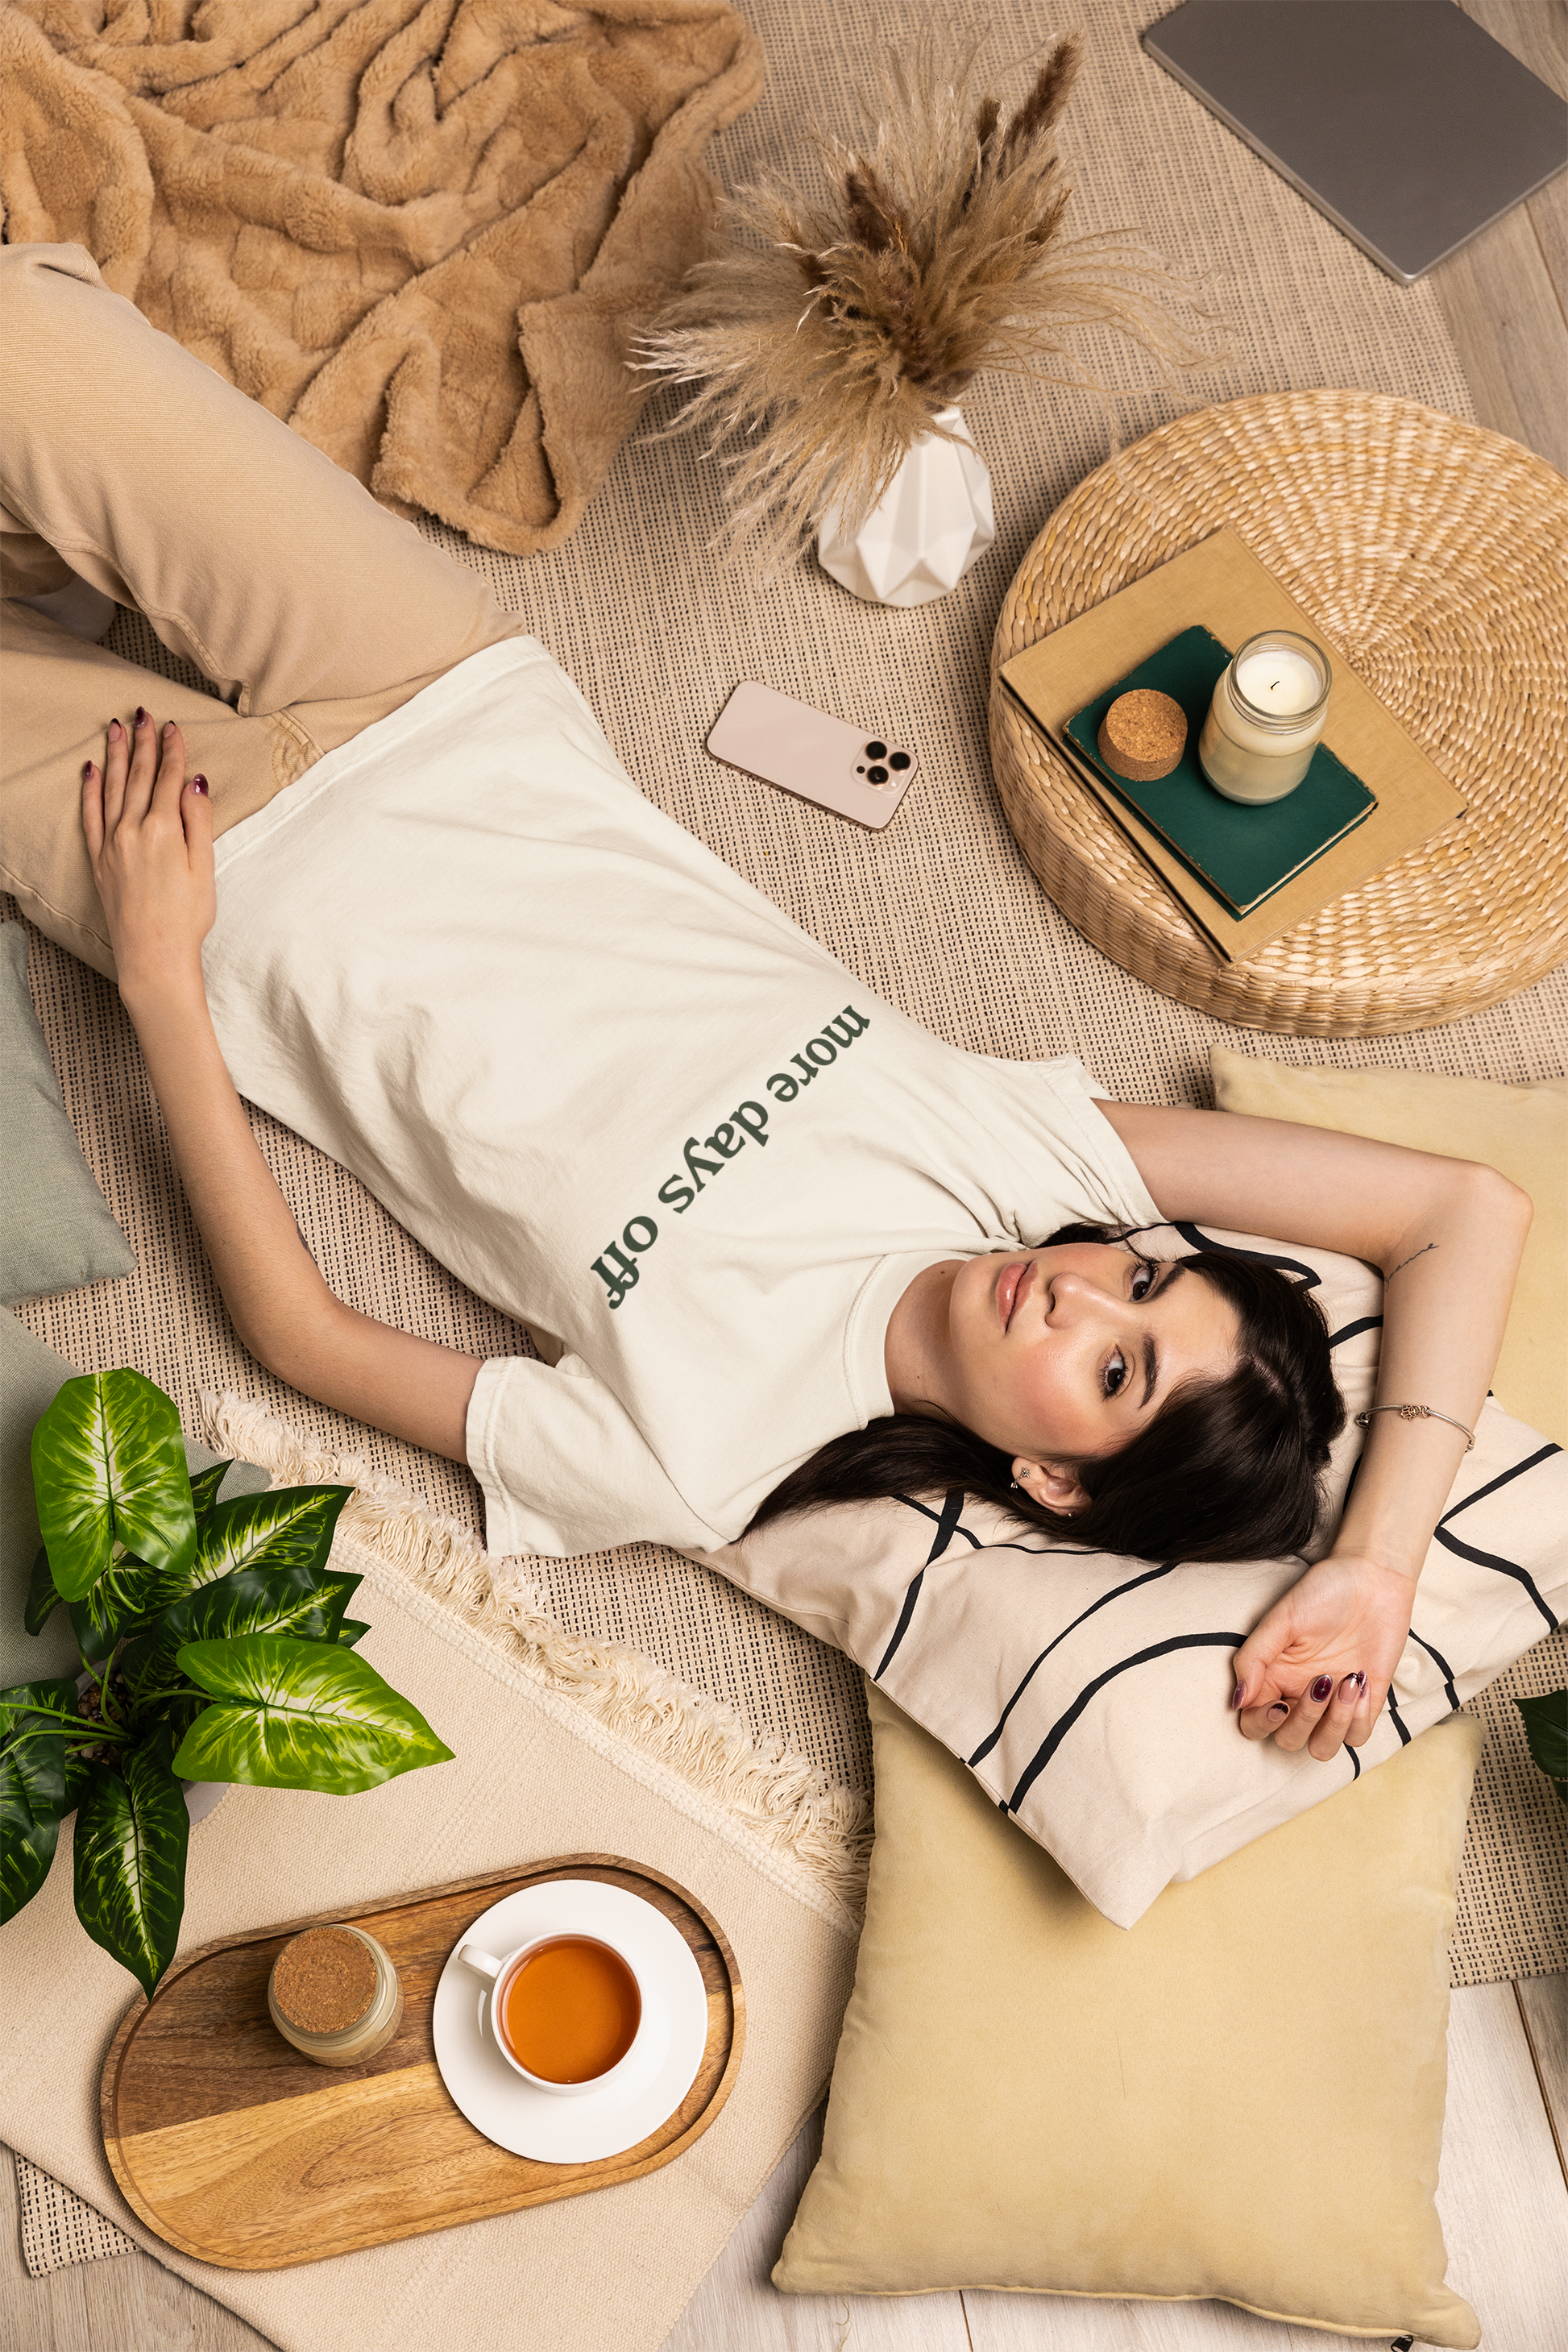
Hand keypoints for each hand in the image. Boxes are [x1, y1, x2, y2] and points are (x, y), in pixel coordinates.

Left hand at [82, 710, 213, 1003]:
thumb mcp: (205, 868)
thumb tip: (194, 782)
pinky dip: (90, 790)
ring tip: (117, 728)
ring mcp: (112, 843)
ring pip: (112, 788)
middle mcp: (132, 830)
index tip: (173, 726)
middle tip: (144, 714)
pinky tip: (91, 770)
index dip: (172, 750)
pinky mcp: (99, 858)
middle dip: (143, 742)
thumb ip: (197, 820)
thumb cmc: (187, 917)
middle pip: (138, 776)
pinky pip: (91, 815)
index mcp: (163, 829)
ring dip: (116, 755)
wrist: (153, 954)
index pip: (168, 779)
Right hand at [1230, 1549, 1415, 1759]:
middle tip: (1321, 1682)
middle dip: (1305, 1720)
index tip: (1279, 1703)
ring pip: (1323, 1748)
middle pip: (1289, 1741)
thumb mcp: (1281, 1620)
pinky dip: (1359, 1719)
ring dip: (1334, 1725)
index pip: (1254, 1723)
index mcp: (1274, 1678)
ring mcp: (1333, 1703)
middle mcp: (1300, 1695)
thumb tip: (1237, 1700)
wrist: (1373, 1579)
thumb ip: (1254, 1659)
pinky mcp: (1365, 1702)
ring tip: (1347, 1683)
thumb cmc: (1323, 1593)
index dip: (1263, 1723)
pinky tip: (1361, 1682)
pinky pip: (1358, 1737)